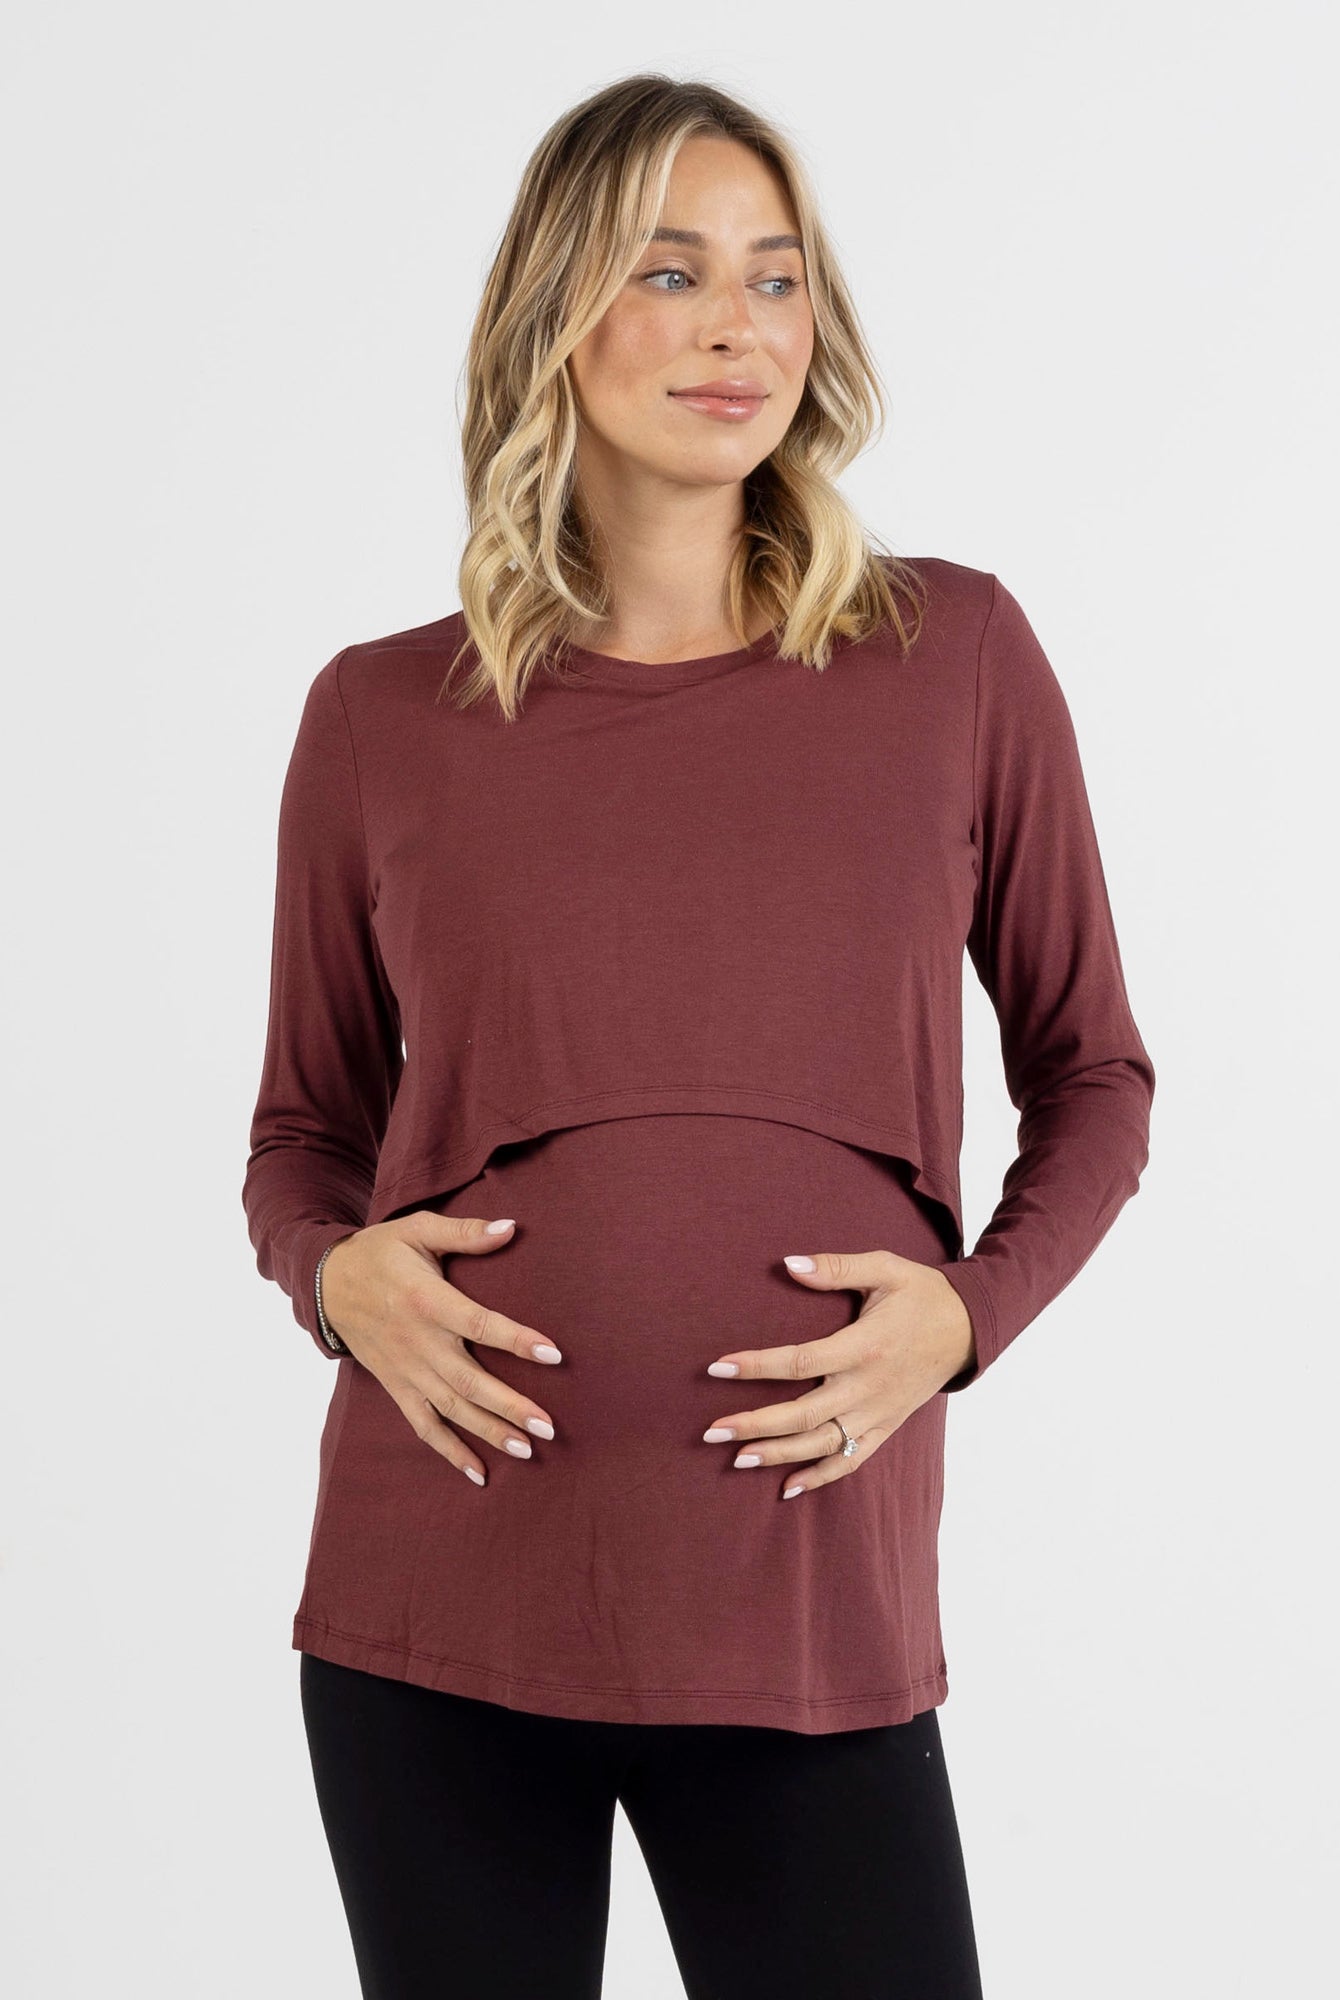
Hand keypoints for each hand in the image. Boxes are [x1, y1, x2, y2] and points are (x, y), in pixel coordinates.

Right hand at [319, 1213, 563, 1486]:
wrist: (327, 1283)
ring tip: (527, 1450)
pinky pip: (424, 1425)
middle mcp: (418, 1342)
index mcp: (427, 1300)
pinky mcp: (397, 1387)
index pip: (479, 1324)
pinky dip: (450, 1451)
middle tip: (549, 1427)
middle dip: (510, 1406)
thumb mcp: (419, 1229)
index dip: (517, 1341)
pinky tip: (479, 1474)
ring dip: (489, 1432)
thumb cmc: (381, 1252)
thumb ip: (466, 1232)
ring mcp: (406, 1370)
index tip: (554, 1355)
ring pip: (452, 1409)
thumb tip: (512, 1227)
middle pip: (469, 1381)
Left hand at [700, 1249, 975, 1499]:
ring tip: (736, 1458)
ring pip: (822, 1444)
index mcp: (863, 1346)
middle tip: (711, 1430)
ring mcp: (877, 1413)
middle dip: (754, 1424)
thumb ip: (836, 1267)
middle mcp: (868, 1387)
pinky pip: (851, 1459)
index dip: (755, 1366)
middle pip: (802, 1415)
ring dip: (777, 1454)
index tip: (716, 1368)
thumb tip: (788, 1263)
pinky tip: (787, 1488)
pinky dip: (820, 1477)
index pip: (799, 1361)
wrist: (970, 1327)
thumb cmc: (922, 1293)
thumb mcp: (884, 1267)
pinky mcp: (886, 1427)